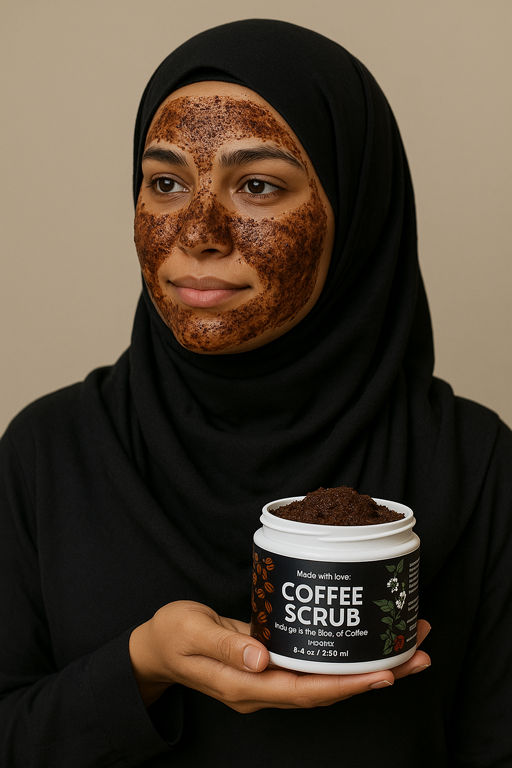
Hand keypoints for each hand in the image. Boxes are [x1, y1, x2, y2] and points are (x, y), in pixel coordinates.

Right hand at [129, 601, 430, 711]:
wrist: (158, 646)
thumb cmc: (172, 635)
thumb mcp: (192, 632)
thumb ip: (225, 646)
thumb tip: (262, 659)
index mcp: (245, 685)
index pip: (305, 691)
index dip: (347, 684)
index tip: (385, 672)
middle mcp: (264, 688)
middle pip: (328, 690)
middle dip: (375, 675)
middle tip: (417, 655)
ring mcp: (269, 680)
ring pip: (326, 681)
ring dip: (368, 667)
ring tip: (406, 649)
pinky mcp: (271, 665)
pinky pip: (314, 668)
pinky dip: (343, 659)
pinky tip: (363, 645)